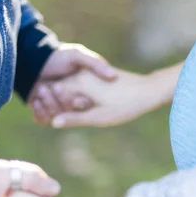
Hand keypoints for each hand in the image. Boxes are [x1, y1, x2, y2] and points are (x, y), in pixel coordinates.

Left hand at [28, 43, 117, 123]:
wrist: (29, 58)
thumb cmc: (56, 56)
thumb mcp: (77, 55)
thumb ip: (95, 63)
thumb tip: (113, 76)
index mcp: (81, 90)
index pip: (85, 103)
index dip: (82, 103)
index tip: (78, 99)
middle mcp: (69, 100)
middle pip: (71, 112)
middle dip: (65, 102)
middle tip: (55, 86)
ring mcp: (55, 106)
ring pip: (57, 116)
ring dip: (50, 105)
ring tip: (41, 89)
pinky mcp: (42, 111)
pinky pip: (43, 120)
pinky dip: (40, 113)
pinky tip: (36, 101)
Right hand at [48, 69, 163, 127]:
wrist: (149, 90)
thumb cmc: (126, 105)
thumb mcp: (99, 116)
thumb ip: (75, 118)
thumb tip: (54, 123)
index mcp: (80, 82)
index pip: (53, 93)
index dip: (48, 107)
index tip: (46, 120)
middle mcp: (81, 75)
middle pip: (57, 89)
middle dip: (52, 104)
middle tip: (46, 119)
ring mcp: (88, 73)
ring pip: (66, 88)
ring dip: (62, 101)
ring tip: (59, 115)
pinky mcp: (95, 77)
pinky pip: (77, 86)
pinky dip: (72, 97)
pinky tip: (78, 108)